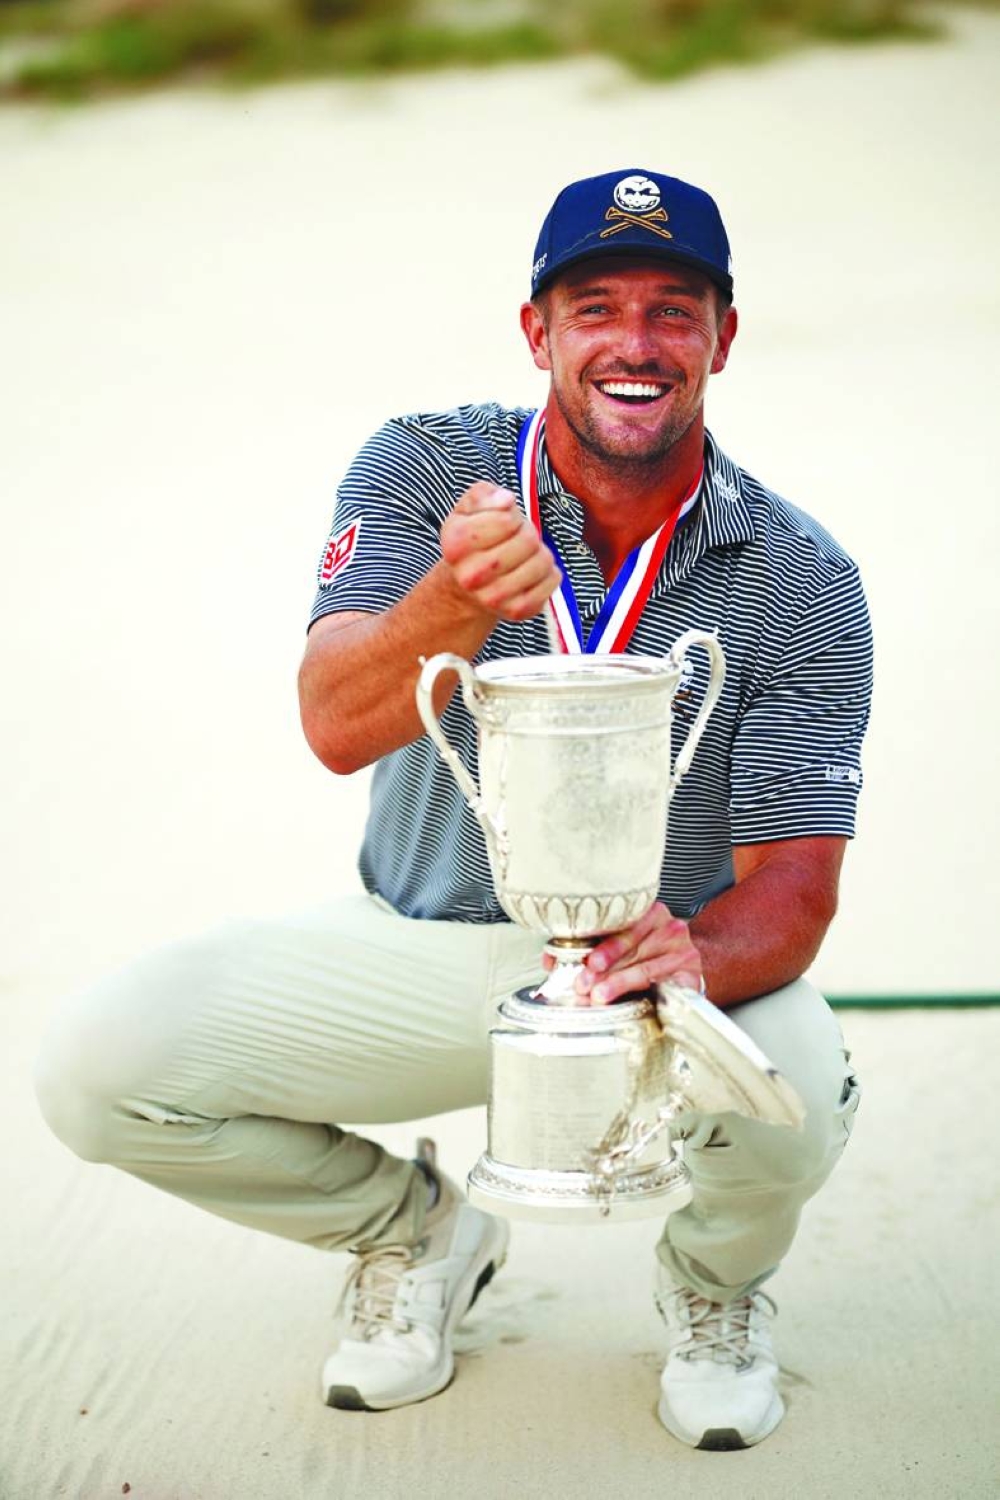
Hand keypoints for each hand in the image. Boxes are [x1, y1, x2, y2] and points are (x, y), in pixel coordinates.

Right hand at [440, 483, 560, 621]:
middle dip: (528, 532)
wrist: (468, 584)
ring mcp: (494, 598)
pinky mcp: (517, 611)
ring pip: (543, 560)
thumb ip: (485, 495)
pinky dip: (549, 572)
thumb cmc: (474, 537)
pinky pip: (553, 580)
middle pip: (528, 540)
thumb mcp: (470, 507)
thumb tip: (506, 502)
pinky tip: (531, 573)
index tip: (503, 522)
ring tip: (523, 556)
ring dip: (540, 552)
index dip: (512, 515)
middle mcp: (470, 576)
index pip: (507, 520)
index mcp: (455, 543)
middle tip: (515, 539)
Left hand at [543, 901, 703, 1005]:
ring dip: (619, 983)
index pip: (622, 924)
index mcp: (647, 911)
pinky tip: (634, 1001)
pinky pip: (665, 983)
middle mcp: (668, 925)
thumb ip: (590, 949)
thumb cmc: (644, 957)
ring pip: (645, 966)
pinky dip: (647, 993)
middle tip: (584, 983)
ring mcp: (682, 949)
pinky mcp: (691, 973)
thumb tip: (550, 960)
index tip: (587, 961)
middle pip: (631, 946)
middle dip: (604, 968)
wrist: (683, 970)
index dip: (601, 943)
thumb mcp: (619, 946)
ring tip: (599, 995)